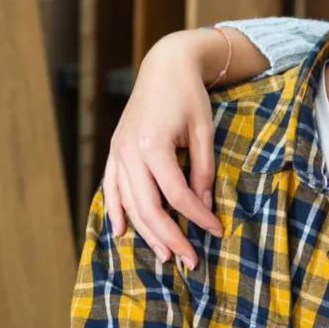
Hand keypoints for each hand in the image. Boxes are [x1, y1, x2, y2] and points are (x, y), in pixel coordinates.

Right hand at [103, 35, 225, 269]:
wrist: (164, 66)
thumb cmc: (189, 96)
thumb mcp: (204, 132)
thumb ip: (203, 171)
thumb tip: (203, 206)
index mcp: (153, 146)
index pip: (177, 195)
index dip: (197, 217)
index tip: (216, 231)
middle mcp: (129, 152)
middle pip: (149, 208)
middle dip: (171, 237)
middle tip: (190, 261)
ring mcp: (117, 152)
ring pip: (129, 204)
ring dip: (146, 233)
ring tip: (165, 255)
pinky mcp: (114, 150)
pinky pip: (112, 188)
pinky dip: (115, 211)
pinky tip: (121, 233)